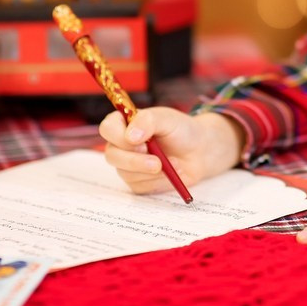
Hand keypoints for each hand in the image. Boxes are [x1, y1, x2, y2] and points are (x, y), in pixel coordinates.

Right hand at [98, 107, 244, 194]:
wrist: (199, 151)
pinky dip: (158, 181)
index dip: (119, 137)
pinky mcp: (137, 182)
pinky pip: (139, 186)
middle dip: (135, 161)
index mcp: (124, 123)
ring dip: (151, 171)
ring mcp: (127, 165)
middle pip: (112, 155)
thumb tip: (130, 136)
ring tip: (173, 163)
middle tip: (157, 162)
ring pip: (125, 173)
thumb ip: (148, 120)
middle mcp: (121, 144)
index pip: (107, 129)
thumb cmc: (181, 130)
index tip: (141, 141)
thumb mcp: (167, 119)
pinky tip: (171, 172)